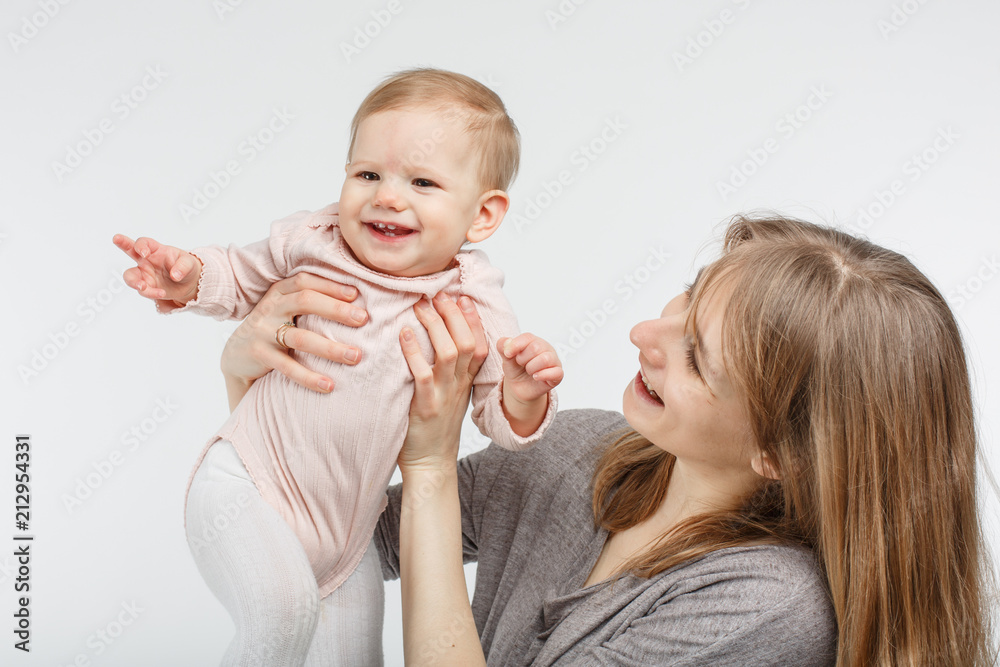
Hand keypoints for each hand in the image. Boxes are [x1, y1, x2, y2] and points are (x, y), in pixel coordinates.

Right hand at [112, 234, 201, 306]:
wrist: (189, 283)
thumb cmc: (187, 267)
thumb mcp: (189, 264)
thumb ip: (183, 267)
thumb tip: (175, 275)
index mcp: (156, 249)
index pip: (144, 243)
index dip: (141, 246)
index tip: (144, 253)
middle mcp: (146, 260)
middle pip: (129, 250)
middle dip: (122, 244)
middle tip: (116, 238)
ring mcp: (144, 274)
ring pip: (130, 276)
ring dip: (133, 282)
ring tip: (142, 287)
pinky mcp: (147, 287)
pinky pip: (143, 291)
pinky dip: (151, 293)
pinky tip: (161, 293)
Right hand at [220, 274, 367, 405]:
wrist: (236, 355)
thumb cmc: (274, 328)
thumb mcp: (287, 310)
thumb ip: (312, 301)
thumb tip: (358, 300)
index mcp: (280, 292)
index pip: (306, 281)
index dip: (330, 286)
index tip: (357, 294)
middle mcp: (271, 307)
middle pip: (305, 301)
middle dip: (336, 309)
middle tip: (363, 319)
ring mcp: (263, 331)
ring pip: (301, 337)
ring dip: (331, 348)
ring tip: (356, 356)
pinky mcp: (259, 355)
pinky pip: (287, 367)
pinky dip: (309, 377)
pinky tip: (329, 385)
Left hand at [397, 293, 487, 472]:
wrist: (431, 463)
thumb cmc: (434, 427)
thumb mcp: (450, 395)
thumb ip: (449, 371)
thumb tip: (437, 340)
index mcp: (467, 382)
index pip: (480, 344)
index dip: (473, 319)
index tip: (462, 297)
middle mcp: (459, 386)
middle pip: (467, 343)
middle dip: (454, 315)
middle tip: (438, 295)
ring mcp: (444, 396)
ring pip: (450, 353)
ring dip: (435, 326)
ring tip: (421, 306)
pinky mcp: (426, 407)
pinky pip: (423, 375)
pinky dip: (414, 352)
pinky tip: (404, 334)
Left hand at [497, 333, 563, 403]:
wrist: (519, 388)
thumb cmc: (516, 369)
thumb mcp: (506, 358)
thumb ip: (502, 347)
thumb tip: (506, 342)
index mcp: (534, 341)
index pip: (527, 337)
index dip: (515, 345)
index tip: (507, 354)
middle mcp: (546, 349)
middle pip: (536, 347)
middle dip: (523, 359)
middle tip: (521, 364)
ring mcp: (554, 361)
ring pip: (545, 359)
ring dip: (531, 367)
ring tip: (529, 371)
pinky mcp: (558, 375)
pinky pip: (557, 372)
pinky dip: (543, 375)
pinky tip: (535, 377)